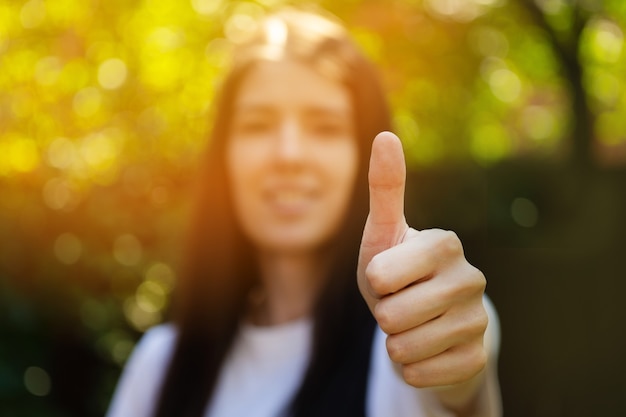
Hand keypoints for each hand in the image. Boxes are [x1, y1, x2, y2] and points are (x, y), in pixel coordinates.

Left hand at [357, 132, 487, 388]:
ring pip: (405, 349)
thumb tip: (385, 135)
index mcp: (446, 244)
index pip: (382, 274)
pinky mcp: (478, 358)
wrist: (424, 322)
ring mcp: (479, 321)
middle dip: (382, 315)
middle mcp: (470, 279)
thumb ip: (385, 189)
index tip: (388, 274)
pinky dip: (410, 368)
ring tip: (410, 327)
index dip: (375, 280)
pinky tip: (424, 352)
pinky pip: (421, 374)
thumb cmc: (396, 273)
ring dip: (394, 344)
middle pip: (392, 315)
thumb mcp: (382, 234)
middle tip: (398, 304)